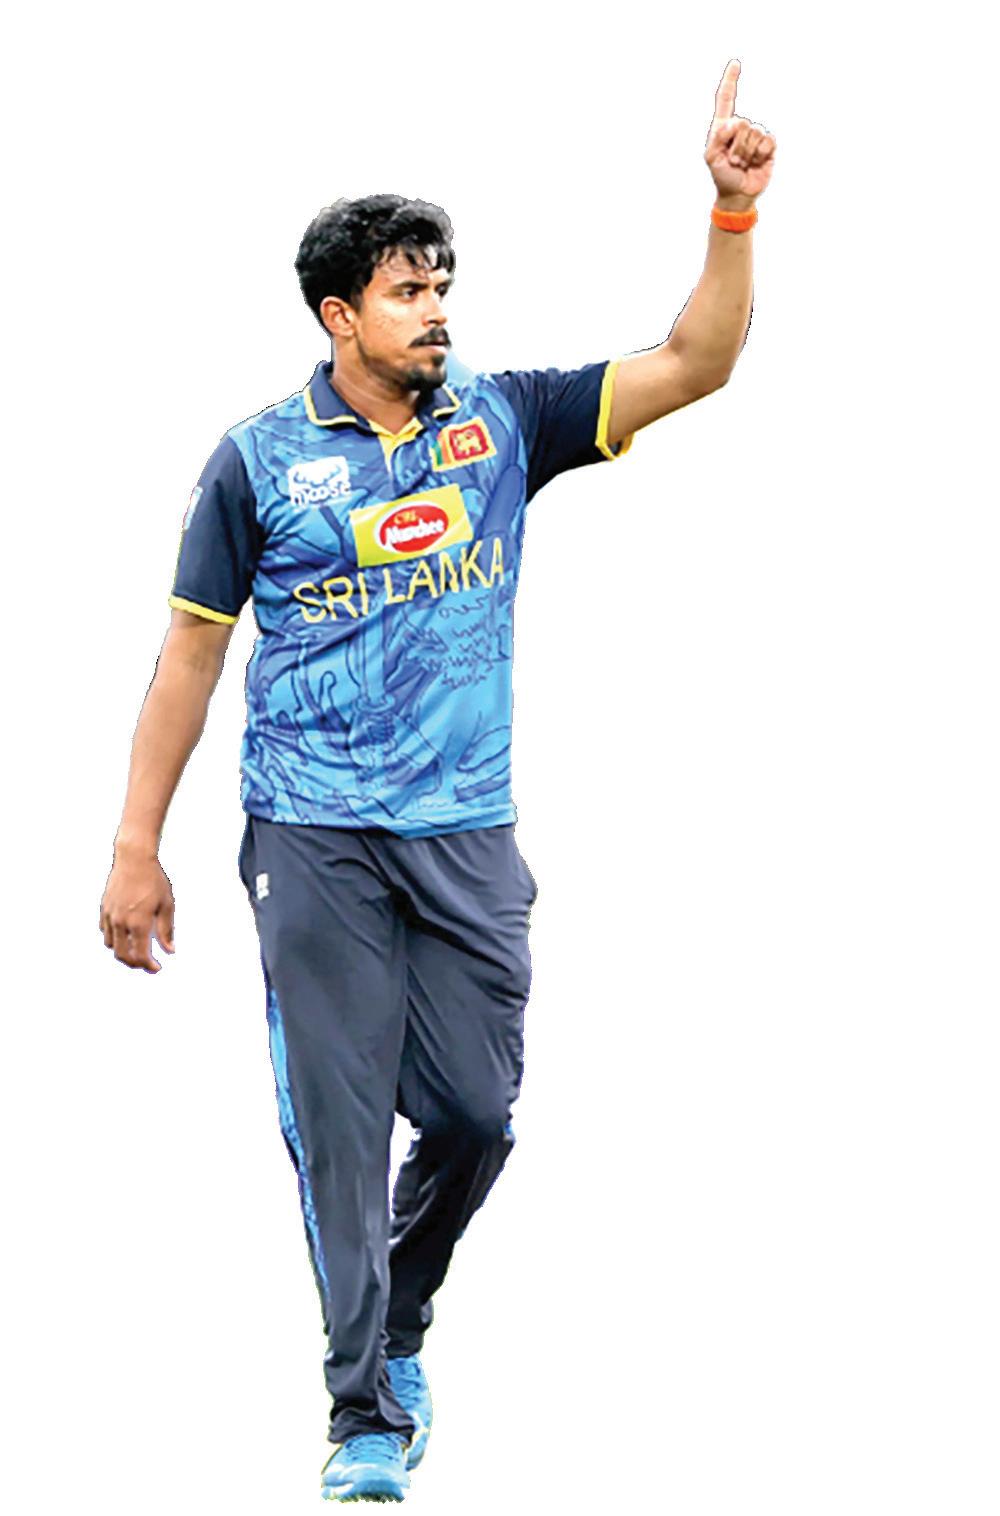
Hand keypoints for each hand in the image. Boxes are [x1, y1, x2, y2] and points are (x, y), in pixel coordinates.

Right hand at [100, 844, 175, 973]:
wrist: (133, 859)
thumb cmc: (154, 880)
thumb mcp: (167, 905)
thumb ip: (166, 930)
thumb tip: (170, 950)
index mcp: (138, 923)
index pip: (141, 955)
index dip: (149, 966)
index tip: (157, 968)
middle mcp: (121, 922)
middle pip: (122, 955)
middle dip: (134, 964)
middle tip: (145, 964)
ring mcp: (110, 916)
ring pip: (111, 945)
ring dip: (122, 952)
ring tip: (135, 951)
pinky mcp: (104, 909)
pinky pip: (105, 932)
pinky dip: (114, 939)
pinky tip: (125, 936)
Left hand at [705, 60, 775, 205]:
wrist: (738, 195)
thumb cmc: (722, 175)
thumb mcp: (711, 157)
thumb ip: (718, 137)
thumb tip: (736, 122)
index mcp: (723, 126)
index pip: (726, 99)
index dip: (730, 81)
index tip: (735, 64)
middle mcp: (741, 127)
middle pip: (741, 124)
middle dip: (736, 146)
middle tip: (733, 161)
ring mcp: (756, 135)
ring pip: (754, 134)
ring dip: (746, 154)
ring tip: (742, 164)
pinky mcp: (768, 146)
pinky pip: (767, 142)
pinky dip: (759, 155)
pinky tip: (756, 163)